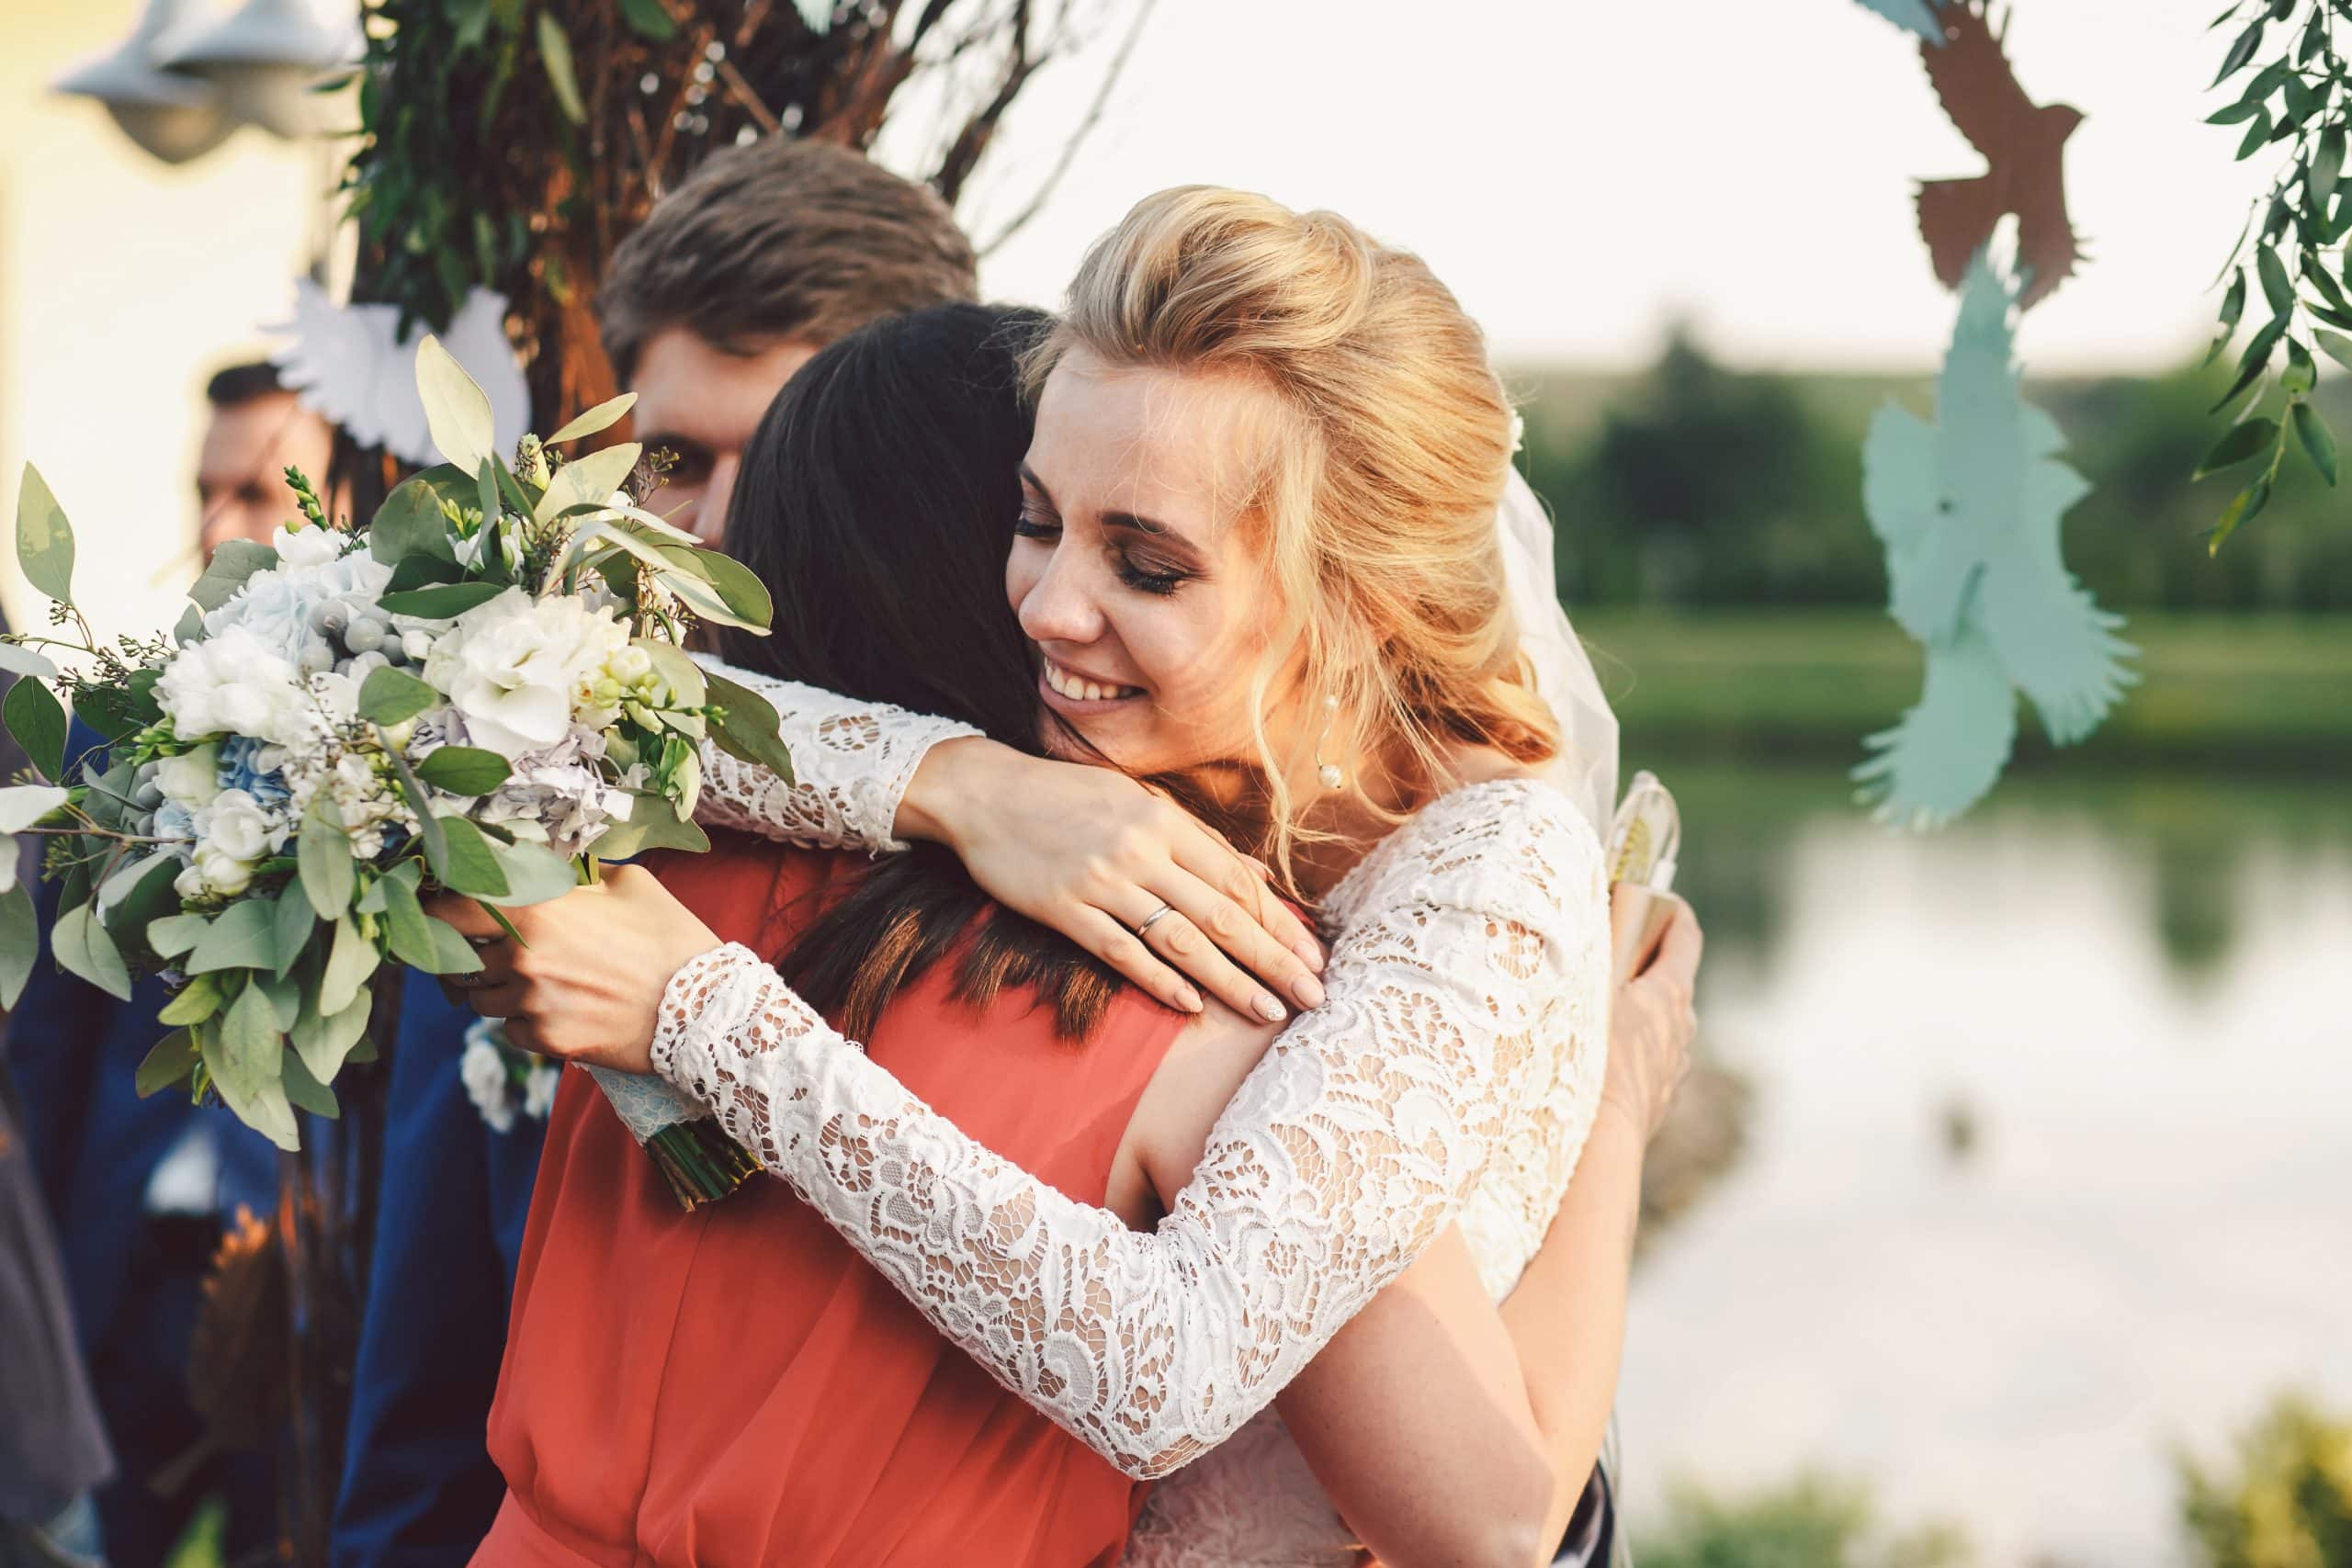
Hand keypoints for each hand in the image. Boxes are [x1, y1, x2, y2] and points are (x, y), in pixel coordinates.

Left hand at [425, 865, 720, 1074]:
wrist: (703, 1007)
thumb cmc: (669, 937)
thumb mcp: (628, 883)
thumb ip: (574, 873)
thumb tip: (543, 864)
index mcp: (536, 911)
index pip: (449, 909)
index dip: (437, 908)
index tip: (442, 909)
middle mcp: (522, 959)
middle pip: (459, 959)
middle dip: (469, 953)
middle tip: (491, 949)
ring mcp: (532, 1004)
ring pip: (481, 999)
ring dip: (497, 989)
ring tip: (538, 980)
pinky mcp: (546, 1040)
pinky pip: (510, 1030)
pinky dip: (525, 1020)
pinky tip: (561, 1007)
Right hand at [897, 736, 1327, 1022]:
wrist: (984, 793)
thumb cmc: (1066, 797)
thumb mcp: (1137, 801)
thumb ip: (1196, 840)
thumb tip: (1256, 874)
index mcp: (1164, 820)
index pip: (1236, 880)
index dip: (1279, 921)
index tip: (1312, 955)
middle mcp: (1140, 850)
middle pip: (1221, 914)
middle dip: (1272, 958)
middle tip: (1312, 995)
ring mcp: (1101, 882)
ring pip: (1181, 939)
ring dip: (1230, 980)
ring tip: (1267, 1010)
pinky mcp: (1064, 909)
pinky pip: (1121, 952)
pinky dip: (1160, 980)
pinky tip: (1193, 1006)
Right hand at [1601, 886, 1701, 1141]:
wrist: (1596, 1144)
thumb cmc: (1583, 1060)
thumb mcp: (1580, 993)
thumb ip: (1585, 959)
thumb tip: (1580, 928)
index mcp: (1668, 995)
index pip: (1684, 940)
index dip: (1675, 915)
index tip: (1666, 901)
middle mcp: (1680, 1030)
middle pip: (1672, 986)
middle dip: (1647, 969)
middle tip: (1615, 958)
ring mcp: (1673, 1070)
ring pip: (1660, 1031)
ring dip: (1638, 1018)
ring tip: (1599, 1015)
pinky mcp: (1658, 1104)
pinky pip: (1647, 1067)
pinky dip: (1629, 1057)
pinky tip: (1595, 1063)